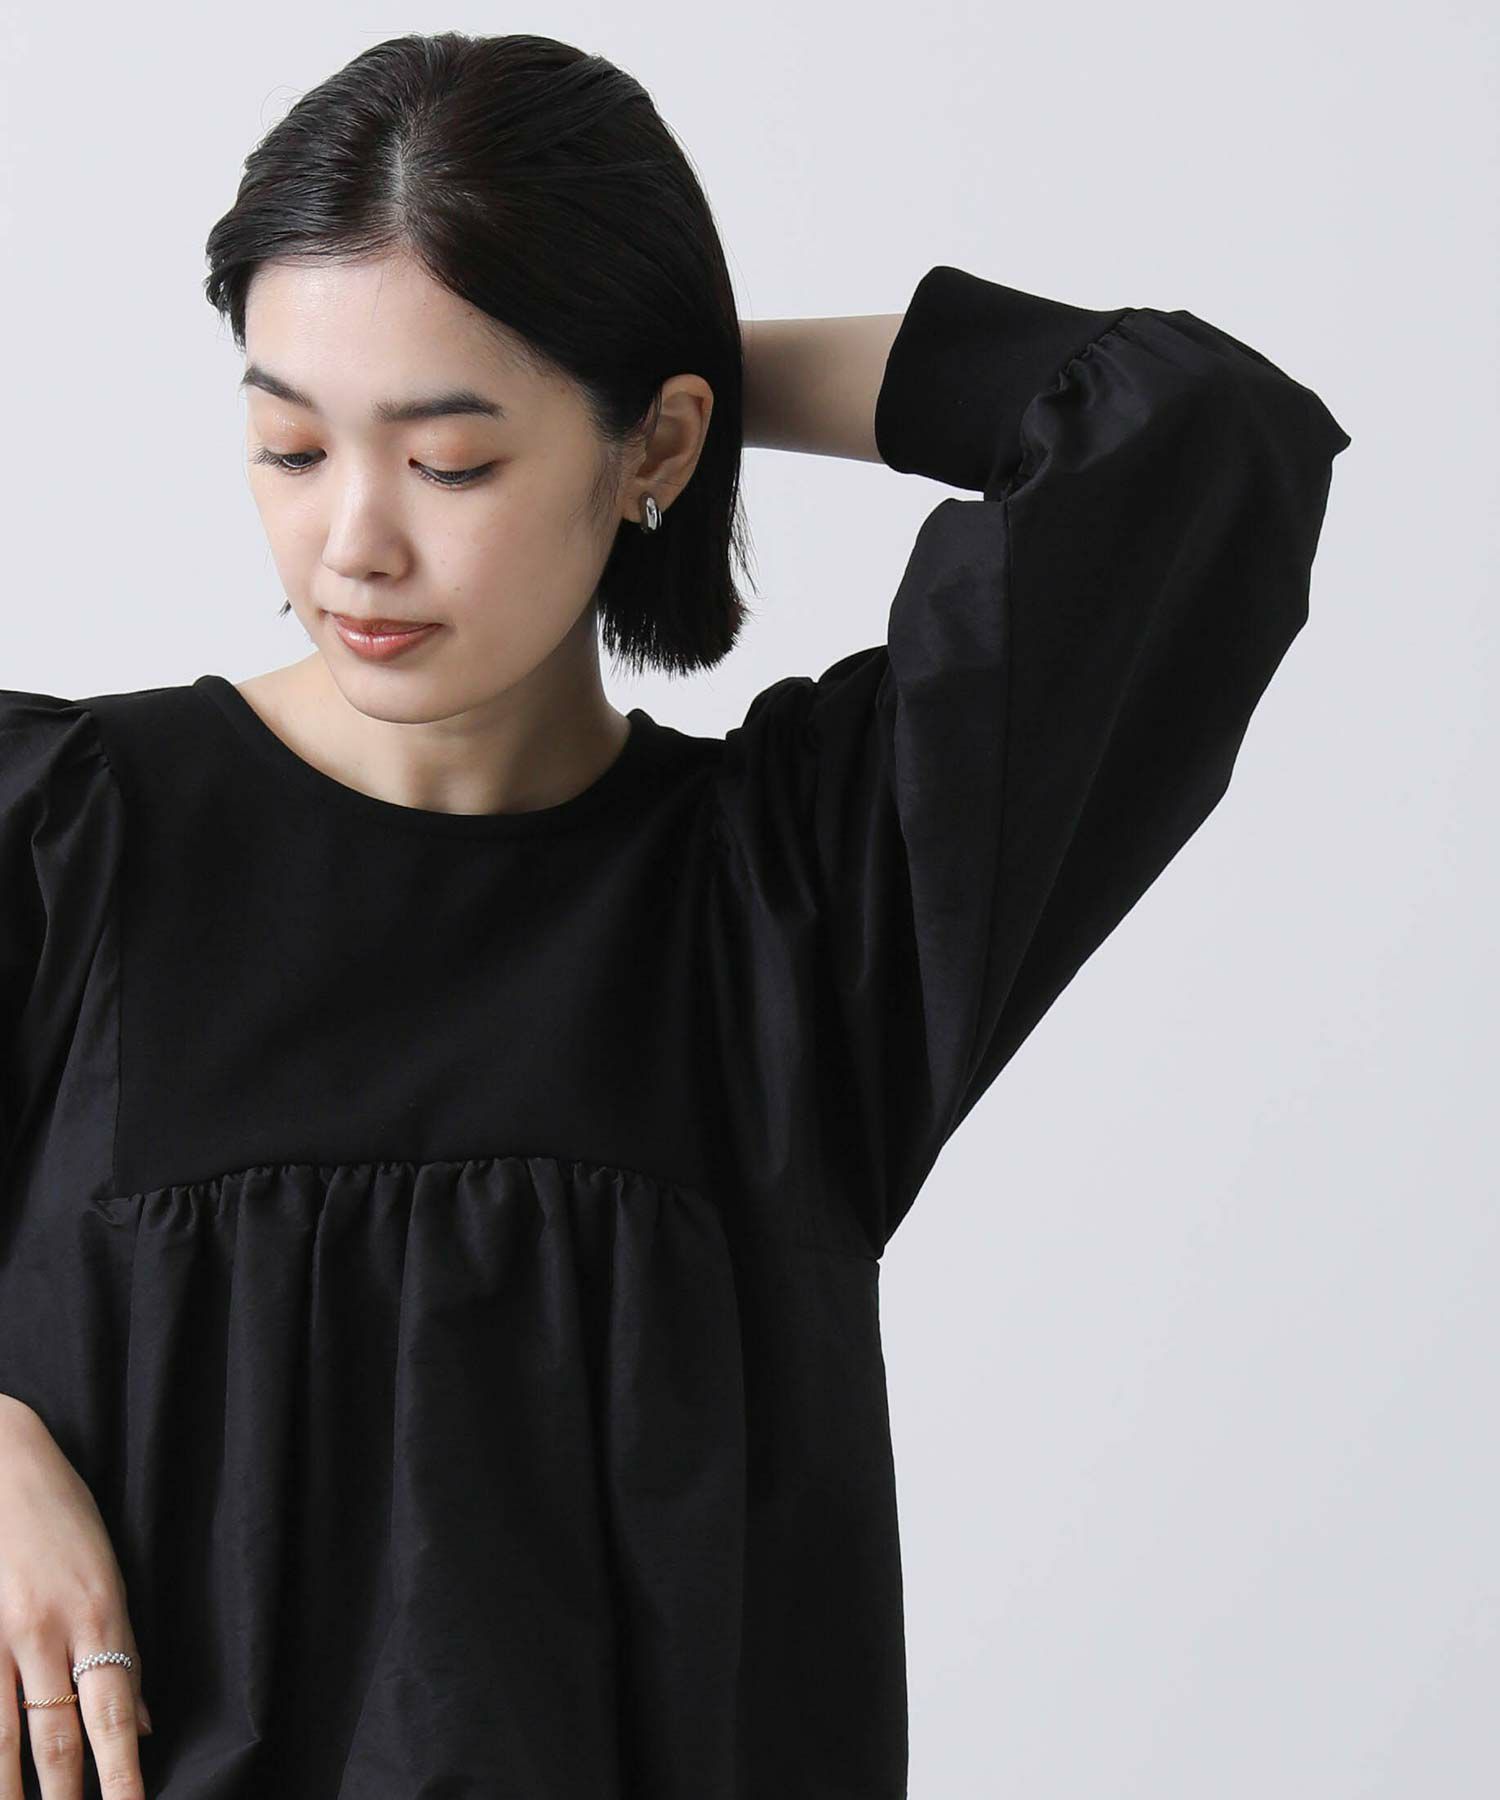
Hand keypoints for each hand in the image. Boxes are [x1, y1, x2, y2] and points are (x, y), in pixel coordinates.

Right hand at [0, 1398, 150, 1798]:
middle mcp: (47, 1631)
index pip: (115, 1715)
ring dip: (13, 1790)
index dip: (123, 1775)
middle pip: (56, 1737)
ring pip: (2, 1735)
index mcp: (99, 1613)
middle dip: (68, 1797)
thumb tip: (142, 1724)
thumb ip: (123, 1650)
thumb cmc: (65, 1516)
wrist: (3, 1459)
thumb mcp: (110, 1573)